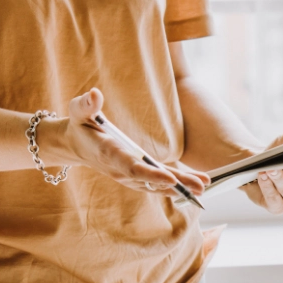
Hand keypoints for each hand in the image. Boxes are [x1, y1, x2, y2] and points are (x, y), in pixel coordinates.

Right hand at [40, 87, 209, 195]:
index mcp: (110, 155)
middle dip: (176, 184)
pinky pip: (160, 184)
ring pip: (159, 185)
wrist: (78, 146)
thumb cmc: (81, 126)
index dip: (152, 174)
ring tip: (203, 185)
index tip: (170, 178)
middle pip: (152, 181)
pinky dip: (178, 185)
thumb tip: (94, 95)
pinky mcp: (139, 178)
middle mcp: (123, 171)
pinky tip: (196, 185)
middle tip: (199, 186)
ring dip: (182, 186)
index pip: (133, 168)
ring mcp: (131, 177)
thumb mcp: (78, 112)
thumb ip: (86, 106)